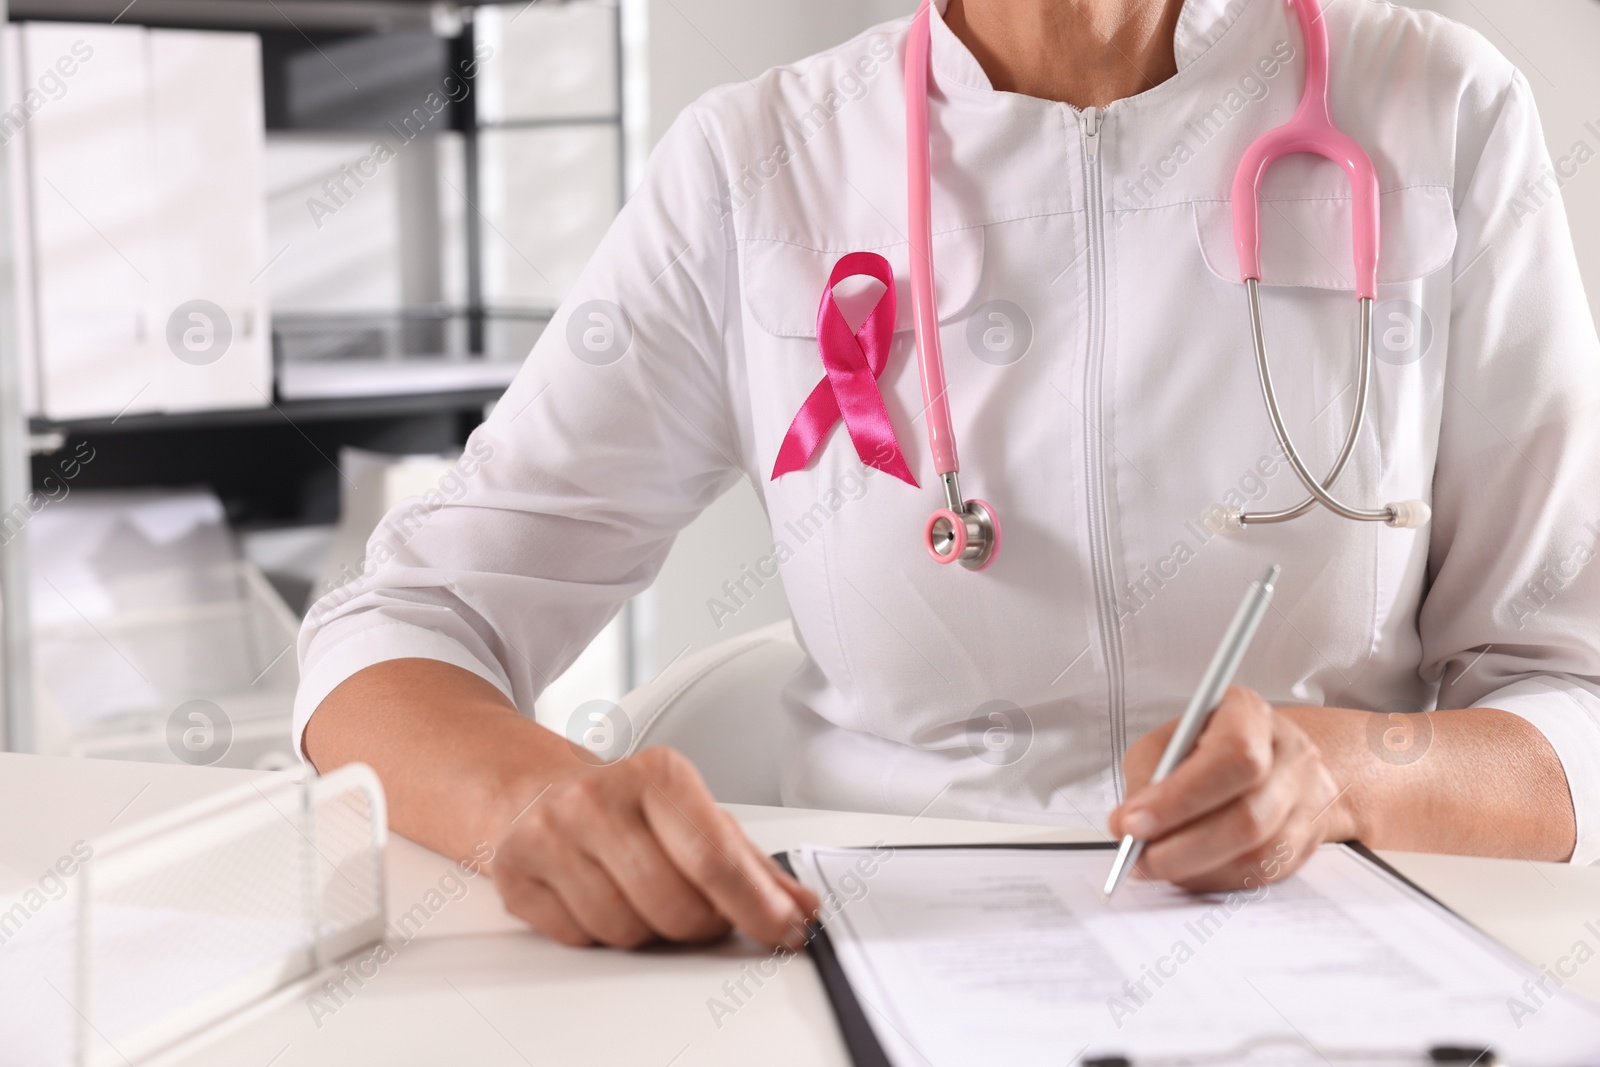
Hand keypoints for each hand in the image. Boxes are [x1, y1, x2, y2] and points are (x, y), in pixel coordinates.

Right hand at [489, 746, 818, 949]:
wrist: (536, 789)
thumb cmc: (625, 805)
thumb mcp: (693, 815)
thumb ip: (749, 863)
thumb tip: (799, 904)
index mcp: (655, 774)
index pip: (716, 857)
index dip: (757, 906)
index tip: (786, 930)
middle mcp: (598, 799)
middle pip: (676, 906)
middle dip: (702, 924)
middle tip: (703, 912)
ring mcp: (550, 836)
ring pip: (628, 931)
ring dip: (649, 931)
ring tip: (643, 896)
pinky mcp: (515, 874)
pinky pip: (581, 940)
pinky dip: (601, 934)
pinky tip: (601, 898)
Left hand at [1108, 686, 1354, 891]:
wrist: (1269, 757)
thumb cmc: (1208, 745)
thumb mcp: (1166, 742)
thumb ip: (1146, 777)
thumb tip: (1126, 825)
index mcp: (1250, 715)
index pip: (1230, 756)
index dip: (1180, 797)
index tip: (1133, 823)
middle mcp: (1290, 756)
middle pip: (1247, 817)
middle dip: (1182, 846)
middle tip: (1138, 857)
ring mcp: (1306, 801)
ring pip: (1256, 853)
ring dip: (1195, 869)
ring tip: (1155, 865)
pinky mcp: (1307, 841)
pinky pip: (1261, 873)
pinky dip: (1215, 879)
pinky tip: (1187, 871)